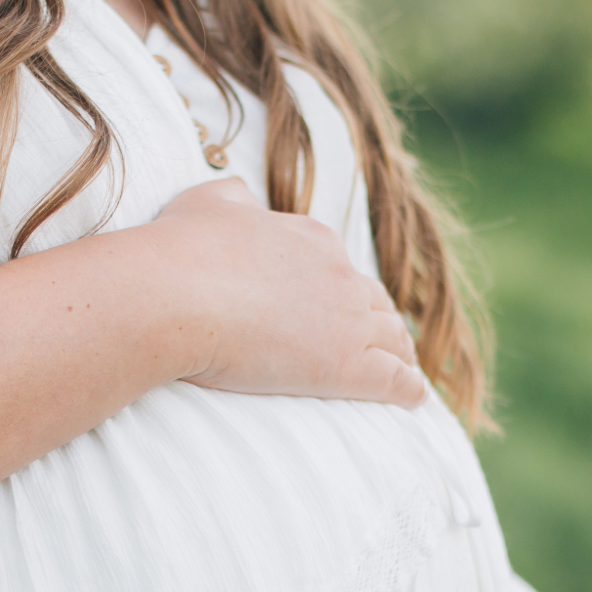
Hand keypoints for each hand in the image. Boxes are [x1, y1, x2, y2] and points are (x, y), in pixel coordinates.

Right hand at [158, 179, 426, 408]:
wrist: (175, 296)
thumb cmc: (181, 251)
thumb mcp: (207, 202)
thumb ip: (233, 197)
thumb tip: (244, 194)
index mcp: (311, 239)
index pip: (338, 266)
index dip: (340, 289)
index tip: (337, 306)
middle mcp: (339, 274)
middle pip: (374, 300)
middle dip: (381, 319)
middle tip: (383, 339)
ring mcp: (348, 320)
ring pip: (393, 336)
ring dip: (402, 352)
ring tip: (405, 368)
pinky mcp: (347, 366)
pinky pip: (394, 378)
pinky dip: (409, 388)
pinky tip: (415, 397)